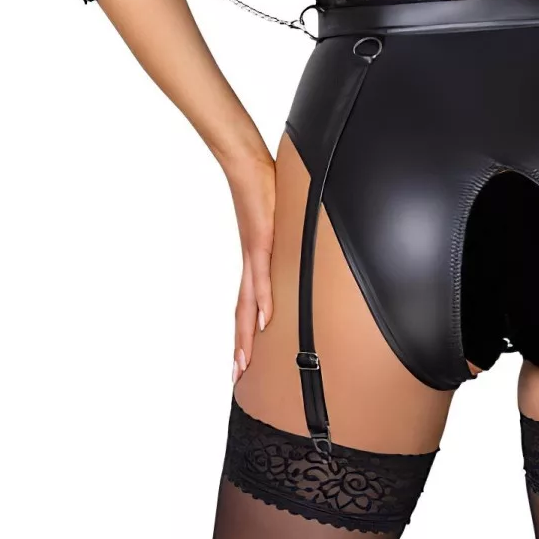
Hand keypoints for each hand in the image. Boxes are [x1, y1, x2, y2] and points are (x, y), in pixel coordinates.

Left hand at [223, 151, 275, 383]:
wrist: (246, 163)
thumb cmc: (262, 186)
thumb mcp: (278, 221)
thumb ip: (285, 237)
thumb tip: (300, 245)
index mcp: (255, 261)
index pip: (247, 304)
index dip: (244, 333)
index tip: (244, 359)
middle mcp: (251, 262)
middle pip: (242, 313)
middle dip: (241, 345)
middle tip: (238, 375)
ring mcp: (254, 253)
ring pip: (248, 302)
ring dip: (246, 334)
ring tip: (245, 361)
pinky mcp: (261, 240)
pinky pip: (262, 276)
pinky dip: (262, 300)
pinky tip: (263, 319)